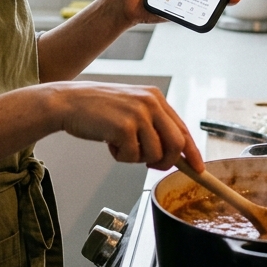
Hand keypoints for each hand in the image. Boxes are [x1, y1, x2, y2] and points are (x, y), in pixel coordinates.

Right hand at [50, 81, 202, 170]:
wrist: (68, 102)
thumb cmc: (96, 108)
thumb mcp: (131, 108)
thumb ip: (153, 125)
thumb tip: (174, 153)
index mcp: (155, 97)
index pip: (183, 129)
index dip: (192, 153)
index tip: (198, 169)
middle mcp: (150, 103)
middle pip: (177, 145)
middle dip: (166, 162)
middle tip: (149, 164)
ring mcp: (138, 114)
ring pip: (155, 154)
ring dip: (137, 158)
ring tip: (120, 144)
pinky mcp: (124, 127)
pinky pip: (132, 157)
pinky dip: (121, 157)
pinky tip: (109, 142)